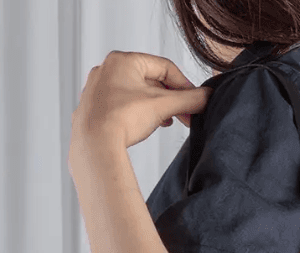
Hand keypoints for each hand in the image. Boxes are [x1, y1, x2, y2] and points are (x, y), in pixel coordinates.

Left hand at [70, 50, 211, 154]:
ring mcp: (96, 90)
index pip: (164, 67)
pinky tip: (143, 128)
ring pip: (135, 94)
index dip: (184, 84)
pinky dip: (135, 115)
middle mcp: (106, 70)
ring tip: (165, 122)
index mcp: (123, 60)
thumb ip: (190, 100)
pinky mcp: (91, 109)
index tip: (194, 101)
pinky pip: (120, 107)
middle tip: (183, 115)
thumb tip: (208, 97)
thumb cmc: (122, 119)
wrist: (94, 145)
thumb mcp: (163, 106)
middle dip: (169, 99)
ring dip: (154, 107)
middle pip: (149, 81)